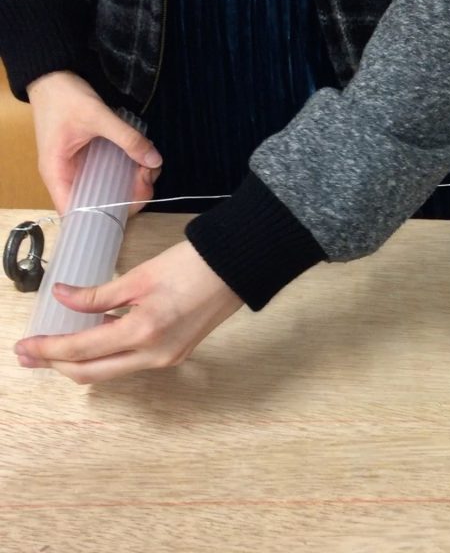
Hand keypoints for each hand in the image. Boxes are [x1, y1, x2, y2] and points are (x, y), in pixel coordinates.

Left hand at [13, 242, 242, 383]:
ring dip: (80, 361)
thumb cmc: (193, 266)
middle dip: (56, 365)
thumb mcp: (138, 277)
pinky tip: (93, 337)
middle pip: (91, 373)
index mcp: (143, 332)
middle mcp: (155, 355)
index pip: (81, 350)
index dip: (47, 349)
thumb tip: (62, 297)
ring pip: (110, 371)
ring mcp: (167, 358)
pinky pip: (130, 362)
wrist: (234, 270)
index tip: (25, 345)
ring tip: (54, 346)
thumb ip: (96, 295)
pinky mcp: (174, 354)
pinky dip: (106, 354)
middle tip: (30, 354)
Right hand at [26, 71, 162, 214]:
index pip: (75, 213)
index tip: (130, 202)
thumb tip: (154, 160)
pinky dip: (131, 171)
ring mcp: (83, 169)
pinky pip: (115, 174)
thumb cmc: (64, 97)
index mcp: (58, 174)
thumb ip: (127, 138)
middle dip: (130, 195)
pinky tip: (144, 160)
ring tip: (148, 165)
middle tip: (147, 175)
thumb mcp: (97, 116)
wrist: (54, 75)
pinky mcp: (94, 160)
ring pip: (112, 190)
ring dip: (135, 183)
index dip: (103, 217)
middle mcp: (69, 177)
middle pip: (101, 205)